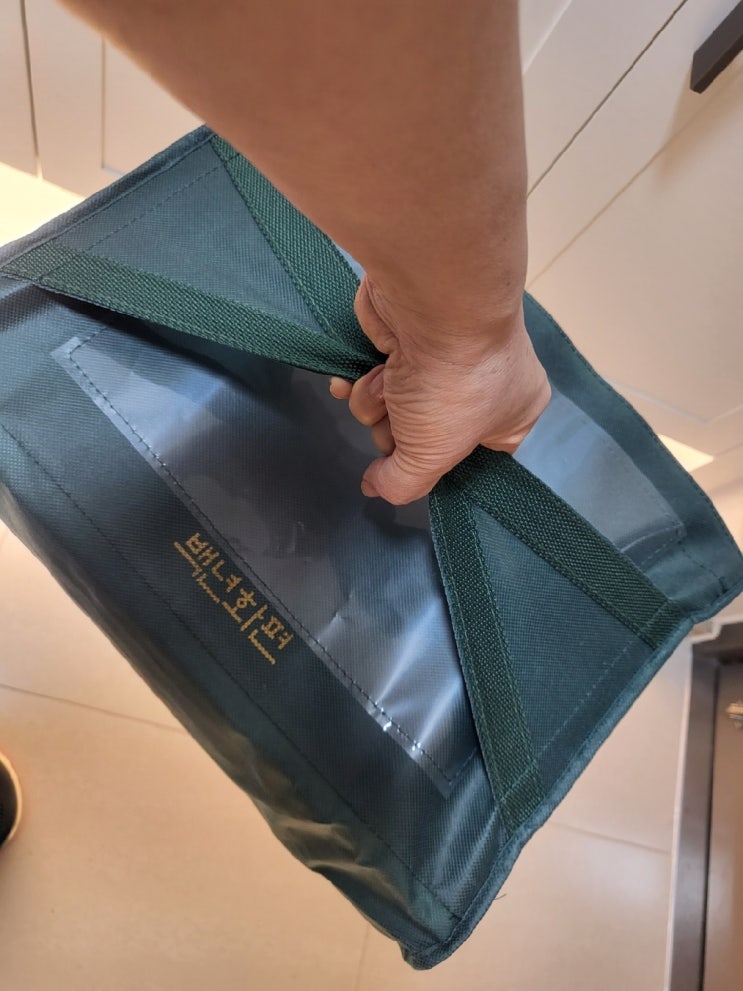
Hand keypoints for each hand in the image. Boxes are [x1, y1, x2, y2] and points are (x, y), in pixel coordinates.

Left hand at [330, 276, 551, 504]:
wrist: (433, 301)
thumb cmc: (453, 383)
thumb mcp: (431, 456)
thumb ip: (403, 484)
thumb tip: (377, 487)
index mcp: (513, 414)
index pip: (477, 459)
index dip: (443, 465)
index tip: (423, 465)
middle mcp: (483, 384)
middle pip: (425, 435)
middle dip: (401, 433)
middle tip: (404, 422)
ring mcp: (443, 358)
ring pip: (395, 408)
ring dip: (378, 405)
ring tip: (387, 387)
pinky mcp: (406, 336)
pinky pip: (375, 377)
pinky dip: (361, 382)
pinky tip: (352, 381)